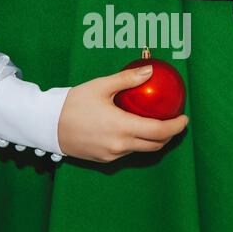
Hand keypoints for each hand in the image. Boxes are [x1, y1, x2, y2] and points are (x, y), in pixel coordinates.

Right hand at [58, 65, 187, 162]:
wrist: (47, 125)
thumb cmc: (73, 103)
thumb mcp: (101, 86)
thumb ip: (127, 79)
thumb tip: (150, 71)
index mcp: (122, 127)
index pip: (159, 131)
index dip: (176, 126)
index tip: (185, 118)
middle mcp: (120, 145)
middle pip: (155, 145)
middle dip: (170, 135)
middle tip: (174, 122)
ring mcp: (112, 155)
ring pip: (142, 150)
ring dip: (154, 140)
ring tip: (157, 125)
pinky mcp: (104, 160)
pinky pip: (127, 152)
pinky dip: (137, 143)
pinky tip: (134, 130)